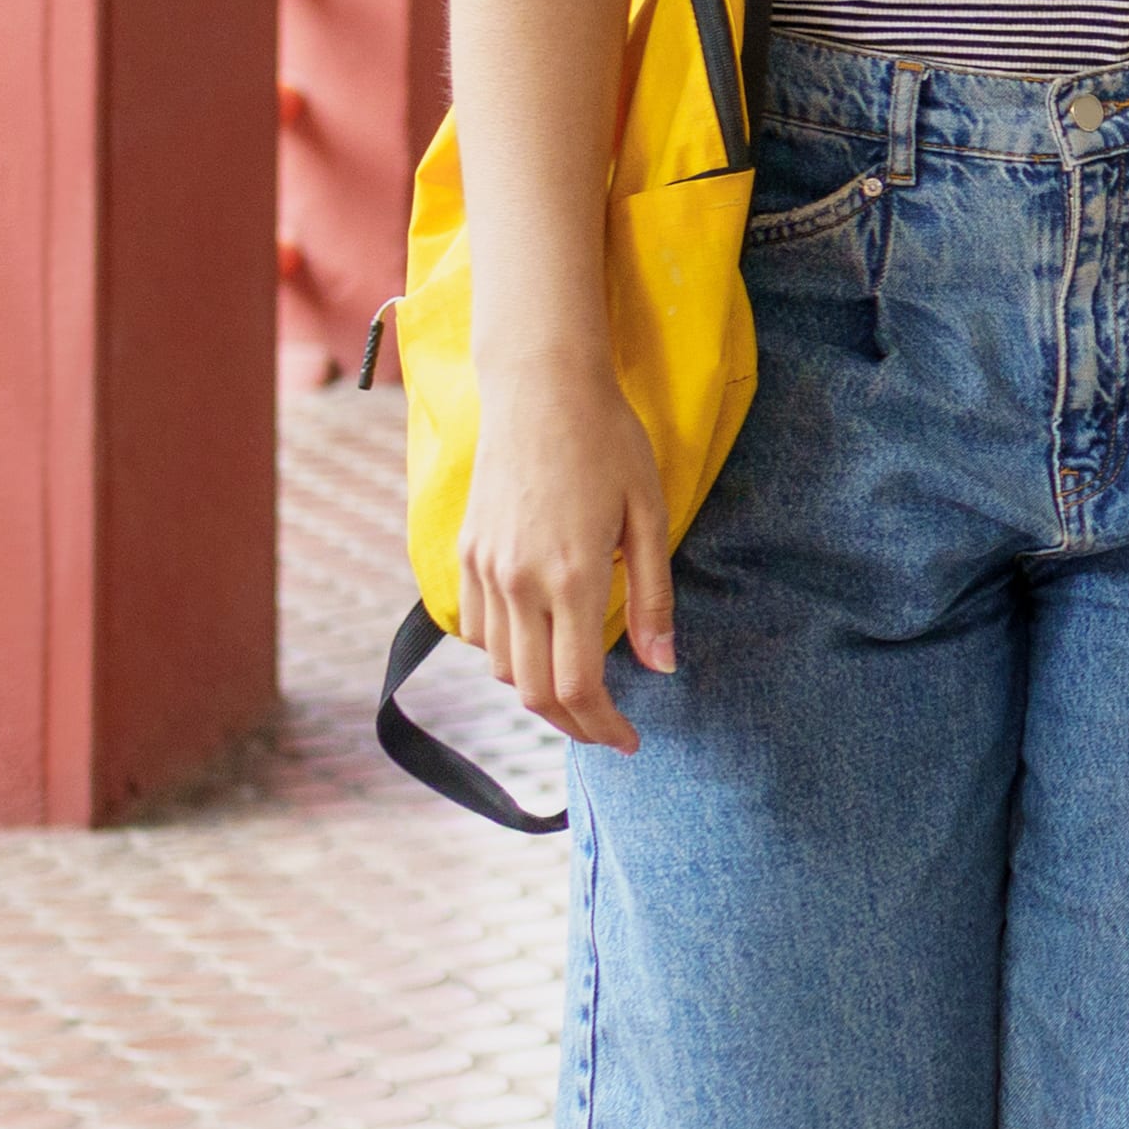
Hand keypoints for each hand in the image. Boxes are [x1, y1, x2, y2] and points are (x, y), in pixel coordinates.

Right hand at [459, 368, 672, 749]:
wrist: (541, 387)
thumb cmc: (609, 443)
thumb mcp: (650, 517)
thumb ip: (653, 599)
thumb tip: (662, 667)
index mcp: (572, 576)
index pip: (579, 685)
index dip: (604, 726)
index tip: (629, 741)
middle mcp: (519, 581)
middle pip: (534, 692)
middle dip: (573, 724)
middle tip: (607, 731)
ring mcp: (484, 568)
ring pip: (501, 667)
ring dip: (538, 690)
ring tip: (580, 688)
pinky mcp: (466, 553)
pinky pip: (479, 630)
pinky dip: (507, 653)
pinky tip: (541, 641)